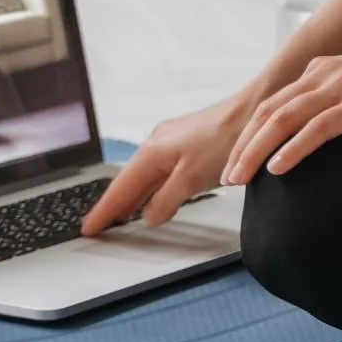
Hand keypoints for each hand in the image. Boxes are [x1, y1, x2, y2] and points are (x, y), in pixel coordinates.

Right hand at [80, 92, 250, 236]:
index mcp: (151, 152)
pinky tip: (154, 197)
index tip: (89, 228)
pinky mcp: (187, 143)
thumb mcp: (191, 178)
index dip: (104, 211)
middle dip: (113, 205)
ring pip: (145, 177)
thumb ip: (166, 200)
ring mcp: (171, 142)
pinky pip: (160, 171)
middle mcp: (156, 144)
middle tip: (98, 226)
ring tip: (120, 217)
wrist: (252, 113)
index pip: (120, 189)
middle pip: (128, 182)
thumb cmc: (223, 139)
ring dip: (132, 197)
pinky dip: (151, 188)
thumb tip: (148, 216)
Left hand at [222, 46, 341, 184]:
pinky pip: (318, 129)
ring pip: (284, 120)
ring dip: (256, 151)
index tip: (238, 161)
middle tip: (226, 178)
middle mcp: (327, 73)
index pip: (276, 103)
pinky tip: (277, 170)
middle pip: (270, 111)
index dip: (251, 134)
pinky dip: (292, 149)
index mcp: (325, 69)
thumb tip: (328, 127)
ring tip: (239, 178)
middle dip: (243, 145)